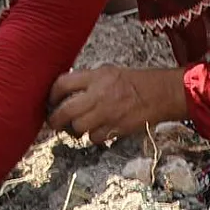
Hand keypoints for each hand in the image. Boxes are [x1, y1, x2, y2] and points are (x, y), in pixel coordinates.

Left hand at [47, 66, 185, 143]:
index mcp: (95, 77)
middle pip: (66, 111)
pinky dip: (92, 136)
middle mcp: (98, 95)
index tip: (51, 100)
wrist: (158, 94)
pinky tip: (96, 130)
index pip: (63, 84)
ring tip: (77, 126)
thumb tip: (65, 91)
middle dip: (55, 119)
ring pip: (78, 127)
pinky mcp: (116, 128)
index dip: (52, 94)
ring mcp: (107, 113)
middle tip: (54, 122)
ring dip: (75, 129)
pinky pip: (94, 138)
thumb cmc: (132, 82)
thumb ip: (86, 80)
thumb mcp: (107, 71)